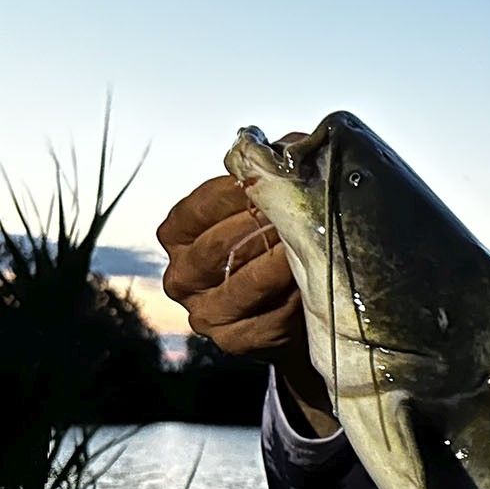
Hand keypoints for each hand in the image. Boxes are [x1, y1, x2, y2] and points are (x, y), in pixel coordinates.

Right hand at [156, 139, 335, 433]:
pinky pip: (265, 321)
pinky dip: (291, 303)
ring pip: (239, 285)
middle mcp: (181, 274)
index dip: (238, 193)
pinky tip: (310, 287)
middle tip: (299, 217)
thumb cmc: (281, 245)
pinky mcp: (234, 342)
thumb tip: (297, 146)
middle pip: (216, 248)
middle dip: (260, 230)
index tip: (275, 183)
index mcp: (178, 233)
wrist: (298, 312)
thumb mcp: (272, 207)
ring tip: (308, 249)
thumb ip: (277, 173)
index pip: (199, 208)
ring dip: (277, 266)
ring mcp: (204, 313)